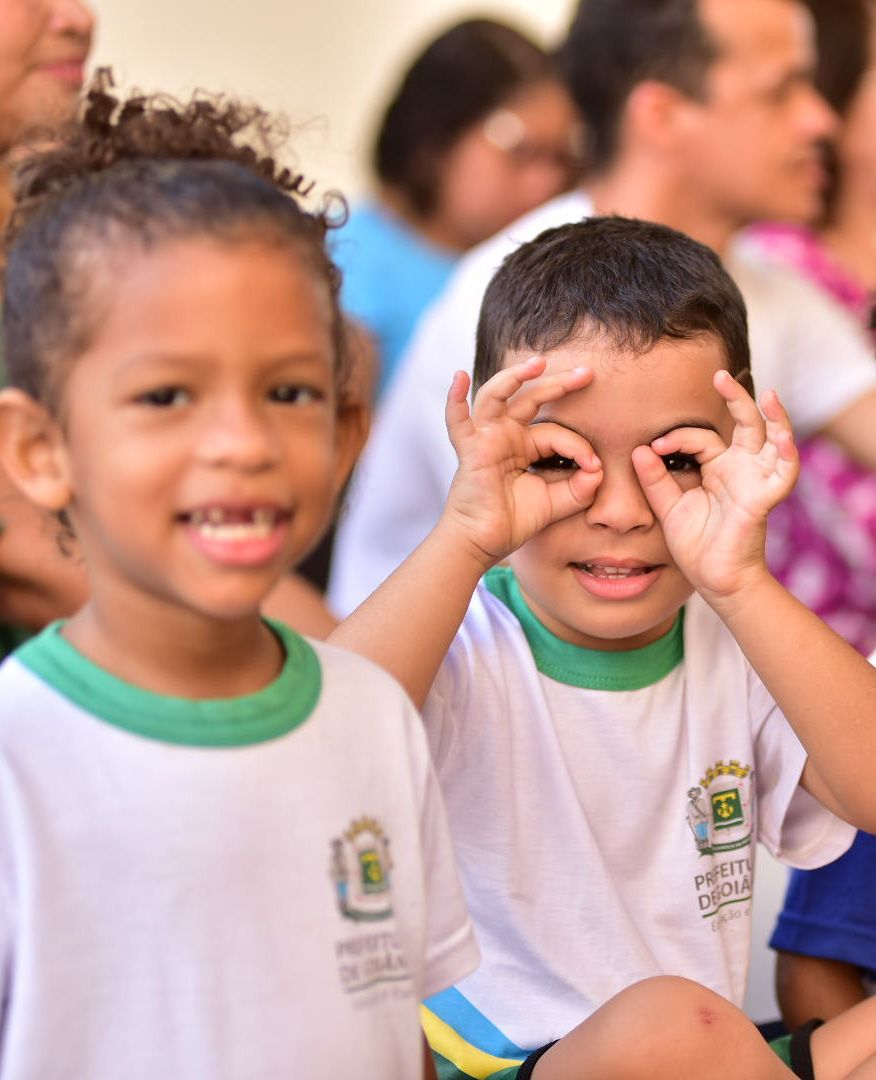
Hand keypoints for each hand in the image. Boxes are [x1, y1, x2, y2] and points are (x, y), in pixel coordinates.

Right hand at [443, 356, 601, 567]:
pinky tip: (459, 377)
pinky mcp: (471, 450)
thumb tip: (598, 468)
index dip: (579, 446)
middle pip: (532, 400)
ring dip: (516, 377)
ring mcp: (487, 438)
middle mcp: (507, 435)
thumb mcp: (558, 501)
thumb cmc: (516, 520)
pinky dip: (454, 399)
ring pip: (499, 396)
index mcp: (527, 445)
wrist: (485, 541)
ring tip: (539, 363)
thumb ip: (581, 487)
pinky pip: (457, 421)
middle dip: (560, 384)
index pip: (557, 433)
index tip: (595, 467)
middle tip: (589, 373)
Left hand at [632, 370, 797, 603]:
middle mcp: (740, 469)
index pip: (699, 438)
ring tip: (769, 394)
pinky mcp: (763, 499)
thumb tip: (639, 449)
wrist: (714, 579)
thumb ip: (654, 479)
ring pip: (772, 440)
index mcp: (717, 468)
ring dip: (775, 417)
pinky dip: (786, 455)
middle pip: (745, 424)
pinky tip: (781, 437)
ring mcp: (755, 481)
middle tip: (719, 375)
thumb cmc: (696, 544)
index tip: (652, 448)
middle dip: (736, 399)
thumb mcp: (668, 507)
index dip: (675, 438)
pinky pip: (782, 474)